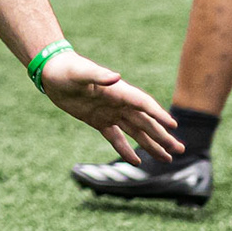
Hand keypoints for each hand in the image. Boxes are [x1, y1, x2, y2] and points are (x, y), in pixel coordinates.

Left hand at [39, 49, 181, 164]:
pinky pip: (116, 138)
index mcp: (118, 91)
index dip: (158, 115)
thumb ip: (98, 75)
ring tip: (167, 158)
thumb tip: (116, 76)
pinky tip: (137, 161)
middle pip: (146, 122)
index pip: (144, 104)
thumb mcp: (80, 72)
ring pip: (136, 132)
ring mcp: (110, 113)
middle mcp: (119, 103)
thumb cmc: (66, 69)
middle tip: (180, 149)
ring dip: (151, 144)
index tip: (173, 126)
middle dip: (163, 136)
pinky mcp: (98, 121)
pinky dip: (125, 149)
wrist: (51, 72)